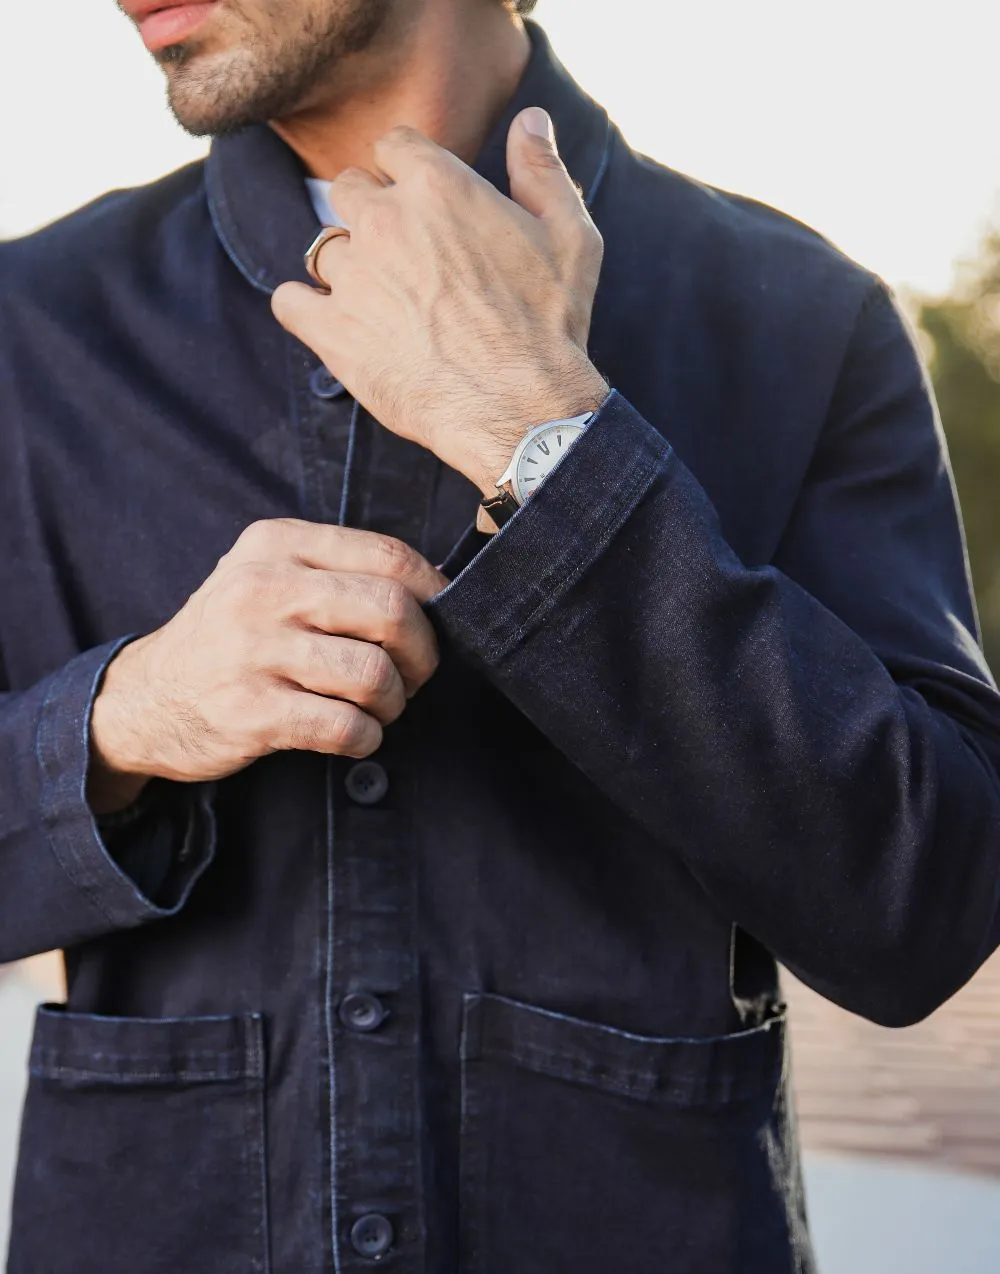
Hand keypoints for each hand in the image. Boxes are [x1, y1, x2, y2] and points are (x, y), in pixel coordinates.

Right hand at [87, 520, 445, 813]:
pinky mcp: (251, 710)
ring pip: (373, 672)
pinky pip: (345, 726)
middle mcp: (263, 588)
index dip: (434, 594)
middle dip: (423, 654)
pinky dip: (366, 737)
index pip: (389, 555)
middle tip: (414, 676)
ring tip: (378, 708)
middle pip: (392, 611)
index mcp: (278, 543)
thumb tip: (435, 592)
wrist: (146, 699)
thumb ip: (337, 572)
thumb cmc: (231, 637)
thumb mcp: (268, 577)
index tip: (438, 621)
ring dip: (393, 701)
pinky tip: (356, 735)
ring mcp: (253, 650)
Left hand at [271, 107, 608, 496]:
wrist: (520, 408)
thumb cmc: (551, 325)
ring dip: (348, 268)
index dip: (405, 170)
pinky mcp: (332, 331)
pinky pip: (289, 301)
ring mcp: (353, 275)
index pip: (393, 145)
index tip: (419, 201)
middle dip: (371, 213)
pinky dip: (304, 309)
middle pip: (349, 189)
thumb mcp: (570, 237)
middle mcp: (385, 220)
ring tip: (384, 305)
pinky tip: (334, 323)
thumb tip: (530, 118)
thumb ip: (542, 171)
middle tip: (403, 258)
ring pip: (323, 248)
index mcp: (439, 186)